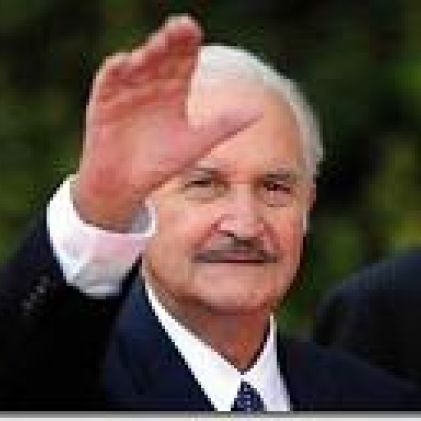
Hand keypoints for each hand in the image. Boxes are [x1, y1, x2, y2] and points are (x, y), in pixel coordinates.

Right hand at [74, 15, 257, 230]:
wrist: (126, 185)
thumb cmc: (160, 165)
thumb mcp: (195, 145)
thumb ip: (222, 127)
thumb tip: (257, 112)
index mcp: (174, 93)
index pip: (183, 61)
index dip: (187, 44)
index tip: (193, 29)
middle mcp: (151, 87)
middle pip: (161, 57)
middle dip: (170, 42)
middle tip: (179, 28)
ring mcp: (127, 93)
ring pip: (137, 65)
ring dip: (146, 55)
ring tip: (158, 46)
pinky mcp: (104, 104)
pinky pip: (109, 83)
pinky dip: (114, 72)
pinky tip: (123, 63)